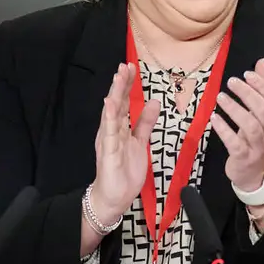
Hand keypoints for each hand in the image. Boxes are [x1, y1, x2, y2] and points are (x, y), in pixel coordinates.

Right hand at [91, 63, 159, 223]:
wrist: (114, 197)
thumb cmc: (124, 171)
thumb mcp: (139, 142)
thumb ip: (145, 123)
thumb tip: (154, 102)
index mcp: (119, 128)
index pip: (124, 103)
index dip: (127, 85)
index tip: (132, 68)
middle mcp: (112, 131)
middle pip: (117, 103)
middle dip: (121, 84)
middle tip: (125, 66)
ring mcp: (109, 140)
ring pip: (112, 113)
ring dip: (115, 95)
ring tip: (118, 78)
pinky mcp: (109, 152)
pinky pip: (110, 132)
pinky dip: (109, 117)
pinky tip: (110, 104)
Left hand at [211, 58, 263, 191]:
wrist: (257, 175)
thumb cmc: (257, 139)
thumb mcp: (262, 115)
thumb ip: (263, 88)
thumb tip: (261, 62)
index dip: (263, 86)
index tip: (247, 74)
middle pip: (263, 111)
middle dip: (248, 94)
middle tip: (232, 82)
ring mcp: (257, 147)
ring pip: (251, 126)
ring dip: (235, 110)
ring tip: (221, 97)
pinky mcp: (243, 158)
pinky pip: (235, 144)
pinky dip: (225, 130)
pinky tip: (214, 118)